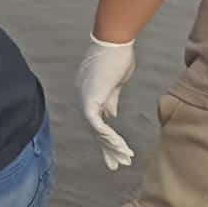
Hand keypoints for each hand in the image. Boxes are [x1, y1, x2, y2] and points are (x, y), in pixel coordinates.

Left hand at [77, 35, 135, 169]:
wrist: (114, 42)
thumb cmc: (116, 56)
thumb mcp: (114, 83)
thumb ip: (111, 99)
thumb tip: (111, 114)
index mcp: (88, 93)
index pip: (95, 121)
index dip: (106, 137)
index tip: (117, 150)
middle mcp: (82, 97)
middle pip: (93, 129)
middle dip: (106, 148)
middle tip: (116, 165)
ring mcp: (84, 98)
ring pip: (96, 131)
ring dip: (112, 146)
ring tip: (125, 159)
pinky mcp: (91, 99)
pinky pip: (98, 125)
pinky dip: (110, 137)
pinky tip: (122, 147)